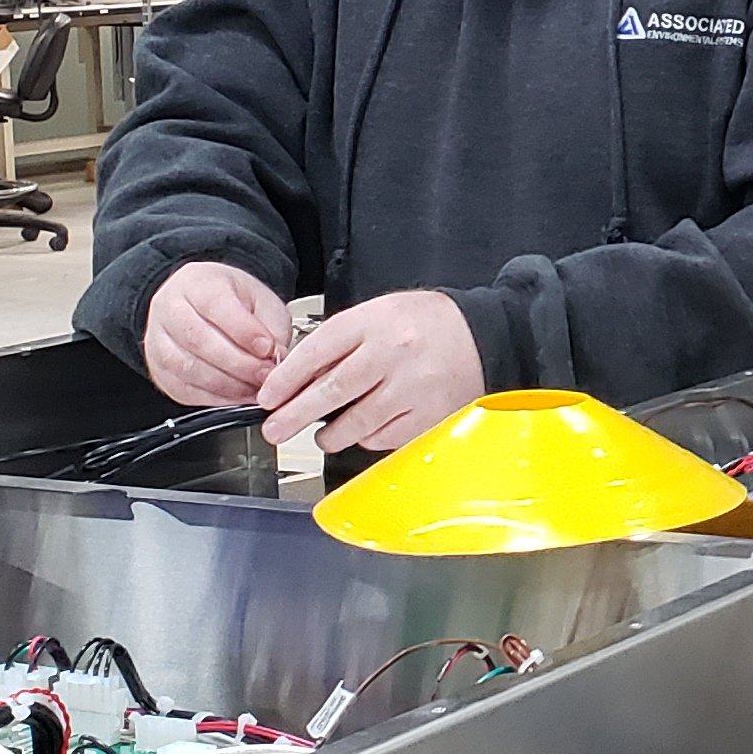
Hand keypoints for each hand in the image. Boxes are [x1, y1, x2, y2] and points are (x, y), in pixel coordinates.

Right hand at [140, 261, 291, 405]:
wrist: (201, 306)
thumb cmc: (233, 301)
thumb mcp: (261, 301)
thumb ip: (272, 326)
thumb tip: (277, 357)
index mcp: (196, 283)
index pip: (215, 304)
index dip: (244, 331)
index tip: (268, 348)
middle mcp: (169, 308)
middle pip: (198, 338)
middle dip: (238, 363)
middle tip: (266, 375)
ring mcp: (158, 341)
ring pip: (188, 368)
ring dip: (228, 385)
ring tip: (255, 389)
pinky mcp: (159, 370)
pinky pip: (184, 390)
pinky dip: (215, 399)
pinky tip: (237, 397)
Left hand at [257, 291, 484, 452]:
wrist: (484, 336)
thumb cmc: (427, 325)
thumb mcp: (379, 314)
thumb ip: (341, 342)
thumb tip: (299, 379)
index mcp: (376, 322)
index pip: (318, 351)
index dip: (286, 378)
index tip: (268, 397)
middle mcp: (394, 354)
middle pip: (332, 391)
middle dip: (295, 415)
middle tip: (274, 429)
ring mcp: (414, 388)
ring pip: (356, 423)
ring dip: (330, 434)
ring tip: (322, 435)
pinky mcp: (430, 416)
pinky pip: (384, 438)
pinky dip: (367, 439)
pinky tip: (365, 430)